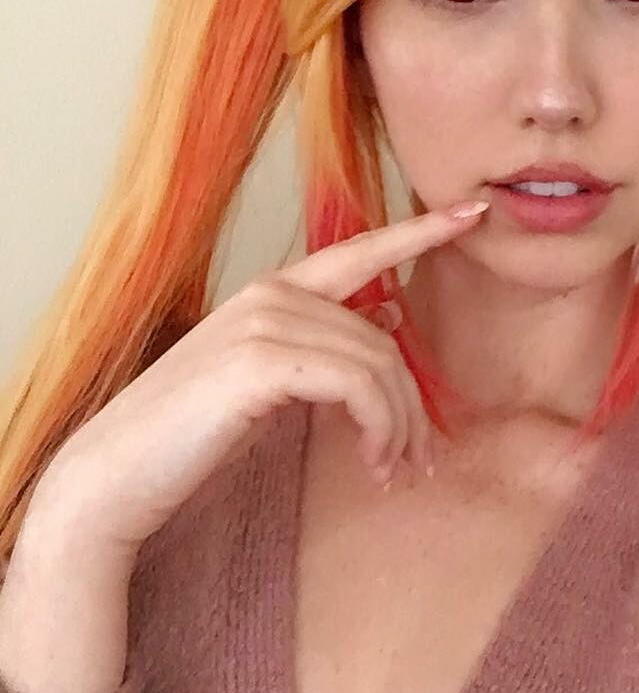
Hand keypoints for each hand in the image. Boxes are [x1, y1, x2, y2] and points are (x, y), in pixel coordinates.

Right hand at [29, 201, 489, 556]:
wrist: (114, 477)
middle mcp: (270, 295)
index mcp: (272, 293)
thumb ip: (322, 345)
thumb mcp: (268, 383)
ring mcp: (264, 322)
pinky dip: (380, 428)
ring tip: (393, 472)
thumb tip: (385, 314)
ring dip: (399, 427)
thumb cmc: (190, 437)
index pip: (359, 252)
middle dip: (412, 404)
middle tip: (419, 461)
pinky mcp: (262, 361)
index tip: (471, 215)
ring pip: (378, 364)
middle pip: (383, 338)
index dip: (417, 232)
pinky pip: (360, 386)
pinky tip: (373, 464)